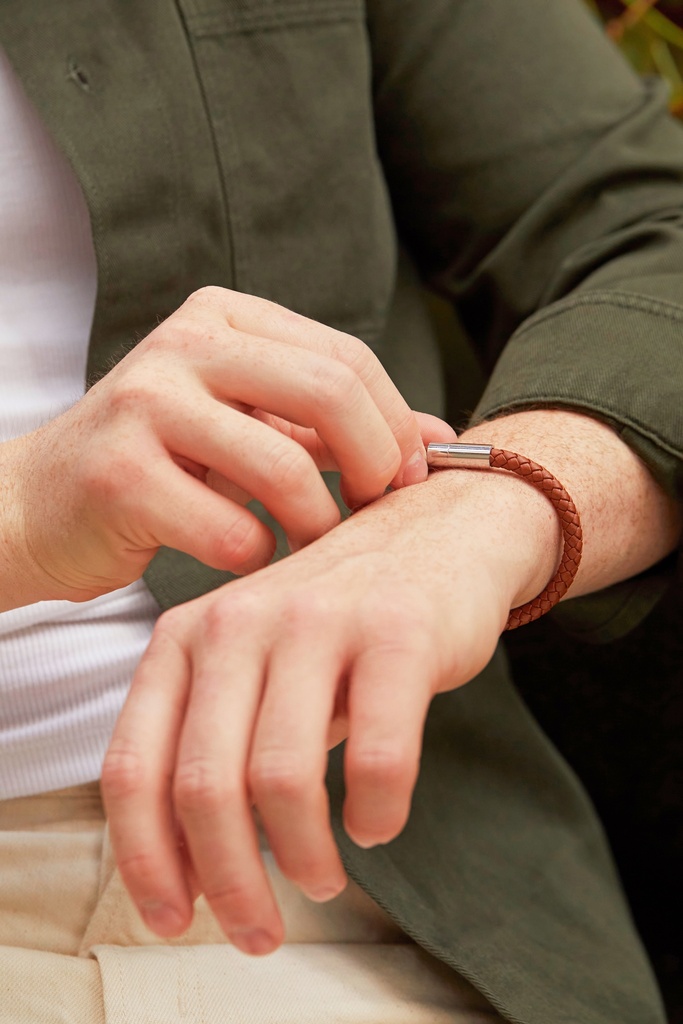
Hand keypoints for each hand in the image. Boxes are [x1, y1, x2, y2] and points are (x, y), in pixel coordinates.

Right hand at [0, 286, 453, 609]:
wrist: (39, 505)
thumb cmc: (160, 466)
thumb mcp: (248, 425)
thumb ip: (333, 424)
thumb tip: (440, 437)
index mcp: (222, 318)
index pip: (346, 358)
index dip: (396, 422)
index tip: (411, 476)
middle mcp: (184, 345)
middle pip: (329, 392)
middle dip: (376, 463)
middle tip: (378, 511)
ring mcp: (146, 404)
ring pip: (285, 468)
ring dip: (318, 525)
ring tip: (312, 546)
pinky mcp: (119, 474)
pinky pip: (231, 529)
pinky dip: (255, 556)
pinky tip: (243, 556)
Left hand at [102, 457, 557, 954]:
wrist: (439, 532)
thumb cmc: (340, 618)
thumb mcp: (254, 661)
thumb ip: (215, 740)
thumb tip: (190, 863)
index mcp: (188, 635)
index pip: (136, 765)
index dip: (147, 858)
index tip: (173, 916)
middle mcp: (241, 622)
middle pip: (204, 785)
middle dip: (229, 882)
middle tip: (259, 929)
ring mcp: (319, 621)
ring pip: (281, 778)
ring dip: (302, 858)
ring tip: (322, 879)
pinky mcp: (397, 632)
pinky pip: (378, 756)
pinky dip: (375, 812)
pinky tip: (375, 823)